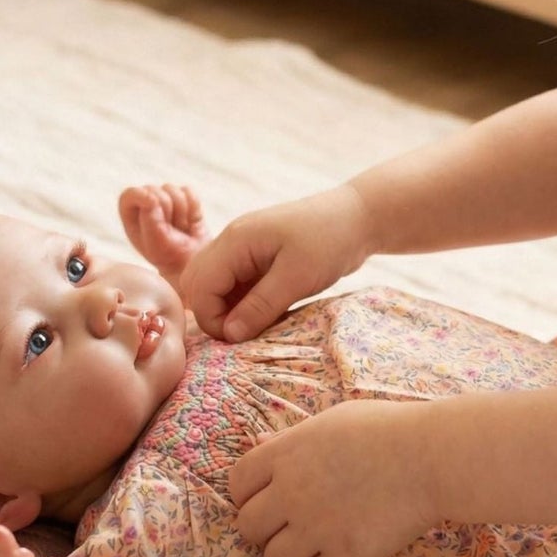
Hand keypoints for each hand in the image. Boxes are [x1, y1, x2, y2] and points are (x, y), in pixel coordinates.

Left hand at [118, 182, 207, 282]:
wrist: (193, 261)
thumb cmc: (168, 254)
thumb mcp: (155, 241)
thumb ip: (149, 218)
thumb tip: (152, 197)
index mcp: (131, 214)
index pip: (130, 194)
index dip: (141, 195)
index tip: (153, 203)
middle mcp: (146, 204)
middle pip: (155, 190)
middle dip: (167, 210)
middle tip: (170, 230)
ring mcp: (166, 200)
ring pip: (173, 190)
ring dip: (181, 212)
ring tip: (180, 228)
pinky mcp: (184, 198)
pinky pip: (189, 192)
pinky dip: (193, 207)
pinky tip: (190, 221)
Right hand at [182, 184, 373, 340]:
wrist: (358, 217)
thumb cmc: (329, 240)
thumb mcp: (297, 277)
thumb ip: (260, 306)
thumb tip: (229, 335)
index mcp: (235, 241)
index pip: (200, 287)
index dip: (212, 318)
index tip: (239, 339)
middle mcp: (231, 243)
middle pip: (198, 285)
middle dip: (213, 314)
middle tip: (244, 334)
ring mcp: (243, 251)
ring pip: (216, 287)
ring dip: (229, 310)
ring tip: (258, 326)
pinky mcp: (257, 260)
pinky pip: (236, 286)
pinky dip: (243, 304)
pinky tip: (266, 315)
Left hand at [229, 399, 438, 556]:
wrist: (433, 456)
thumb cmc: (387, 429)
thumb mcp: (330, 421)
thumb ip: (291, 439)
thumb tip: (260, 446)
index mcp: (285, 454)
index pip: (236, 484)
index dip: (247, 495)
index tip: (267, 499)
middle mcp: (292, 492)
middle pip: (248, 527)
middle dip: (265, 529)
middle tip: (290, 526)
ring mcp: (317, 527)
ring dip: (292, 556)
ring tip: (316, 545)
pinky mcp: (346, 556)